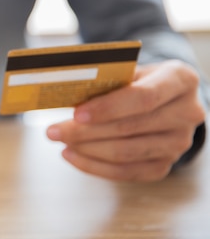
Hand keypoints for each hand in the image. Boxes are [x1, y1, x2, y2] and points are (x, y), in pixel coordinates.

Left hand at [46, 60, 205, 181]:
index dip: (108, 107)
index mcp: (180, 79)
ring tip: (60, 140)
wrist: (163, 98)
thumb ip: (105, 78)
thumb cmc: (138, 79)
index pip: (143, 97)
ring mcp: (179, 143)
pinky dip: (94, 166)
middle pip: (129, 127)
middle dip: (85, 131)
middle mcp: (187, 113)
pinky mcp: (165, 164)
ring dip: (86, 149)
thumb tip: (66, 92)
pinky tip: (72, 155)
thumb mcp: (128, 69)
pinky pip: (126, 172)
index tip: (76, 113)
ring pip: (126, 153)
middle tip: (53, 131)